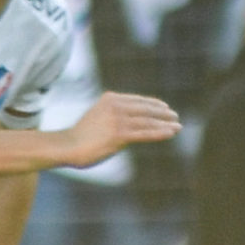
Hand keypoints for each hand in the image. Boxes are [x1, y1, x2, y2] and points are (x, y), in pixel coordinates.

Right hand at [65, 91, 181, 166]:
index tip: (164, 108)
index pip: (138, 100)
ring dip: (166, 124)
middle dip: (163, 113)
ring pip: (149, 121)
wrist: (67, 146)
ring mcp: (119, 120)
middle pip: (146, 109)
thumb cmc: (80, 136)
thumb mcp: (97, 117)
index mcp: (110, 98)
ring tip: (177, 126)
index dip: (154, 104)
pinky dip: (161, 132)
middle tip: (175, 116)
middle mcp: (116, 106)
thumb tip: (130, 124)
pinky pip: (146, 133)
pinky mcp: (120, 134)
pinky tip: (171, 132)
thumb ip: (113, 115)